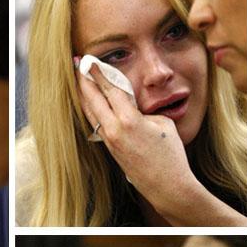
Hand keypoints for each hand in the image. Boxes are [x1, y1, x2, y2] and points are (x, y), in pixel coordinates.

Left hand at [77, 62, 198, 216]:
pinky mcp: (109, 148)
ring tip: (78, 79)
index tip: (89, 61)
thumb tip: (131, 106)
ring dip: (83, 94)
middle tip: (77, 63)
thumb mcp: (162, 124)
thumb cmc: (170, 154)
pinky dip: (90, 108)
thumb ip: (144, 111)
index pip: (110, 90)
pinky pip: (95, 123)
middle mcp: (113, 130)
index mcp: (129, 121)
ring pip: (90, 112)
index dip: (99, 73)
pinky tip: (88, 101)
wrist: (166, 185)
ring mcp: (109, 140)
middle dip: (83, 80)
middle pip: (92, 99)